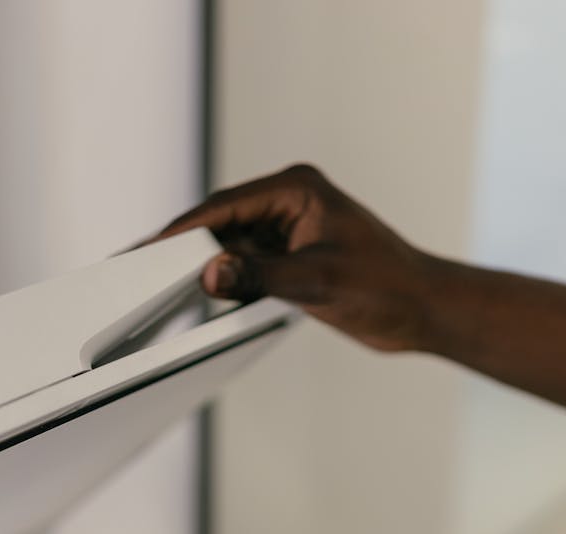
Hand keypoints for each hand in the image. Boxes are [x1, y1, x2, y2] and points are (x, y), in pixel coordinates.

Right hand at [157, 164, 429, 353]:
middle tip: (144, 266)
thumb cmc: (388, 285)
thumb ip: (260, 277)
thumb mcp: (318, 282)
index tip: (150, 247)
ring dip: (207, 266)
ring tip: (164, 285)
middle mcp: (290, 203)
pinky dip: (229, 281)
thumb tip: (211, 274)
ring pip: (232, 246)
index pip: (225, 205)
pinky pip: (249, 266)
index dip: (183, 229)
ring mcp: (290, 231)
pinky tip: (207, 296)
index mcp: (296, 190)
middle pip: (222, 222)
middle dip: (186, 246)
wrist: (421, 310)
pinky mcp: (294, 259)